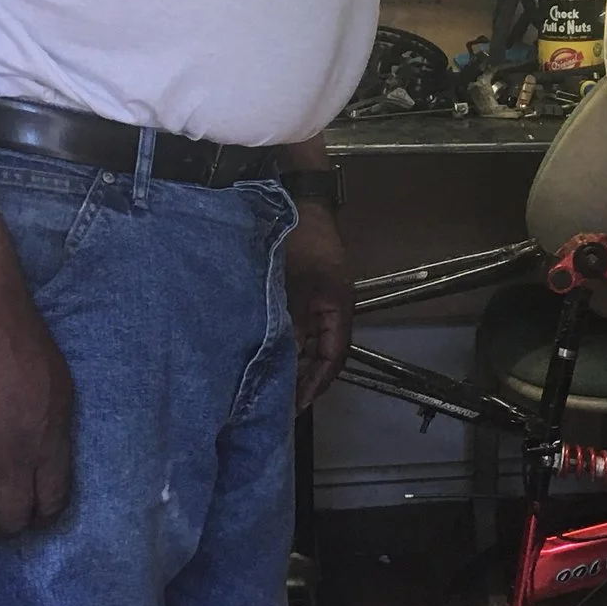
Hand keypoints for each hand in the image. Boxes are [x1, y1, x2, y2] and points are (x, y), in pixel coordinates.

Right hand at [0, 290, 73, 533]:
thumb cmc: (27, 351)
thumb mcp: (62, 393)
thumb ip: (55, 433)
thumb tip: (47, 457)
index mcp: (50, 449)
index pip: (51, 504)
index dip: (43, 513)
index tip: (35, 509)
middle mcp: (14, 465)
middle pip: (11, 518)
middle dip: (8, 518)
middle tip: (0, 504)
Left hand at [284, 203, 353, 409]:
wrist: (298, 200)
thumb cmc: (299, 236)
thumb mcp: (293, 278)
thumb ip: (289, 316)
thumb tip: (279, 354)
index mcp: (338, 306)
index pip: (333, 355)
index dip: (317, 382)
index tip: (298, 405)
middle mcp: (330, 309)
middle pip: (322, 354)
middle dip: (305, 380)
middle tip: (281, 405)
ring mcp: (316, 302)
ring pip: (309, 344)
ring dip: (295, 365)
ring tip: (274, 388)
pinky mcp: (302, 295)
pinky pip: (298, 329)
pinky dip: (287, 346)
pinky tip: (268, 357)